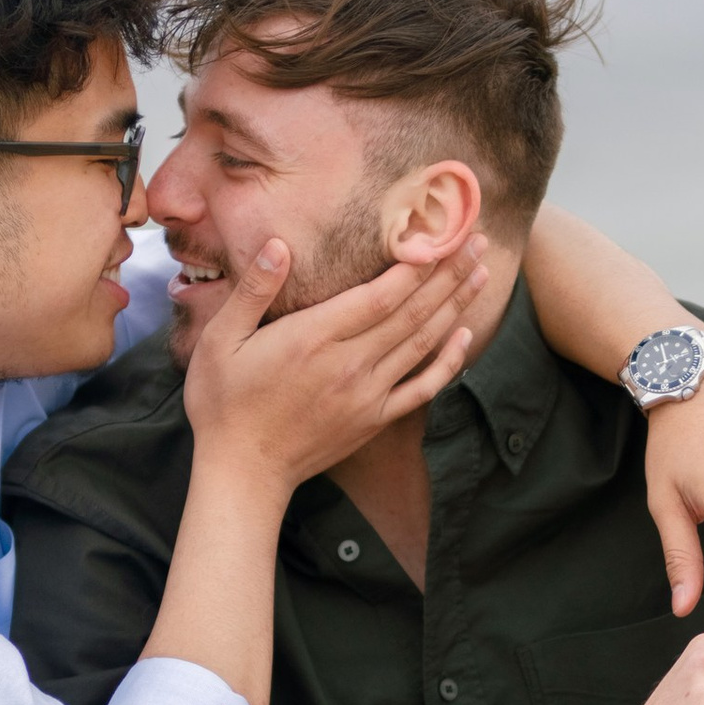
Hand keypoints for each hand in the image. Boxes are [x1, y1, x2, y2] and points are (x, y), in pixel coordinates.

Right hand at [182, 239, 483, 489]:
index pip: (379, 294)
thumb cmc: (223, 403)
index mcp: (312, 338)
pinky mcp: (374, 419)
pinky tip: (465, 336)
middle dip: (448, 272)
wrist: (242, 472)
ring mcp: (367, 394)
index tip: (439, 232)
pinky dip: (448, 361)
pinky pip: (422, 387)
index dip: (414, 263)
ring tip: (482, 272)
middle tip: (479, 239)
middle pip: (411, 311)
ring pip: (423, 342)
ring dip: (455, 306)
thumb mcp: (220, 340)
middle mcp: (349, 364)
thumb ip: (253, 291)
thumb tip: (277, 245)